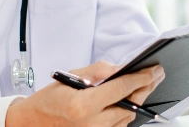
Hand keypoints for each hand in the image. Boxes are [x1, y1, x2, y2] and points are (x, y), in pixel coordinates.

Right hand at [6, 61, 164, 126]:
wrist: (32, 122)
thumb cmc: (49, 99)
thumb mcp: (71, 77)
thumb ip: (98, 71)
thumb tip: (121, 68)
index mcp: (83, 105)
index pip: (121, 89)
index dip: (141, 78)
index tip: (154, 70)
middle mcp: (91, 124)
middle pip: (130, 106)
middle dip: (145, 89)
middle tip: (155, 76)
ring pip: (127, 118)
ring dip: (137, 102)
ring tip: (144, 85)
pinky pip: (118, 126)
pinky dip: (125, 113)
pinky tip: (128, 101)